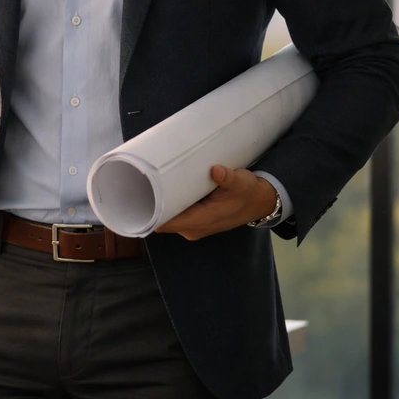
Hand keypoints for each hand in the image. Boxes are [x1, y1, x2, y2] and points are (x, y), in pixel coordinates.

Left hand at [155, 165, 277, 241]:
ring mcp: (192, 226)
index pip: (166, 223)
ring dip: (160, 203)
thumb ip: (228, 178)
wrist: (258, 202)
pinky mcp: (193, 221)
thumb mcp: (241, 182)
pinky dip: (169, 204)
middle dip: (152, 203)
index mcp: (201, 221)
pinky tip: (165, 188)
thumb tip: (216, 170)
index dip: (150, 212)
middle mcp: (193, 228)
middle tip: (146, 179)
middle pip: (162, 220)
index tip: (140, 194)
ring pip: (167, 217)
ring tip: (153, 180)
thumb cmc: (247, 192)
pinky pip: (174, 215)